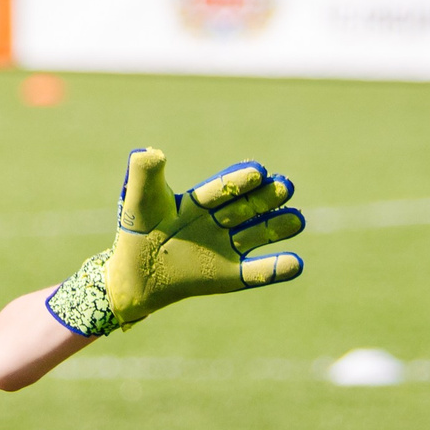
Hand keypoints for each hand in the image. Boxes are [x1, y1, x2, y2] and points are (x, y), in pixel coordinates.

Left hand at [103, 150, 304, 325]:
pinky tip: (295, 264)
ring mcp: (227, 248)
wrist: (133, 277)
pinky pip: (255, 273)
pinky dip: (275, 270)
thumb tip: (148, 152)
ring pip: (258, 234)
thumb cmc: (137, 233)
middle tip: (285, 185)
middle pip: (247, 207)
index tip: (256, 171)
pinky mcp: (229, 275)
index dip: (238, 181)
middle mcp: (220, 221)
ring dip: (278, 227)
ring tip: (296, 220)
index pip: (222, 189)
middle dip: (266, 198)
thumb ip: (143, 176)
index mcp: (201, 201)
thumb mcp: (137, 203)